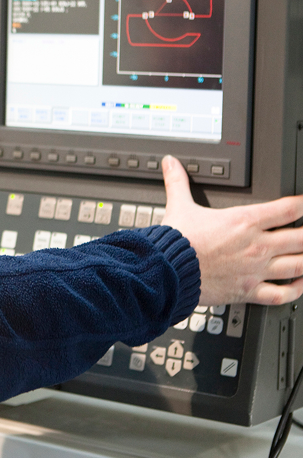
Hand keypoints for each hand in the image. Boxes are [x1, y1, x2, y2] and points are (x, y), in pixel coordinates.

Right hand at [161, 155, 302, 305]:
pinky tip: (298, 286)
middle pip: (302, 238)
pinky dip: (295, 291)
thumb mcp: (180, 206)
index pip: (288, 209)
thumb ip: (178, 182)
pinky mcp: (248, 290)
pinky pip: (281, 294)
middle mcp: (256, 246)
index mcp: (244, 222)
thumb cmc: (177, 240)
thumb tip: (171, 162)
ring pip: (298, 265)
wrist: (167, 269)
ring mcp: (255, 269)